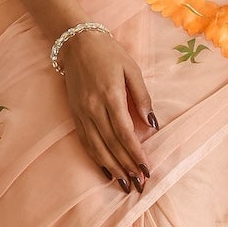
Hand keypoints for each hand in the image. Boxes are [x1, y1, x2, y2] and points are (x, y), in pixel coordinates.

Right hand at [56, 27, 155, 193]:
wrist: (76, 42)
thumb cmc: (108, 53)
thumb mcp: (132, 69)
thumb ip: (142, 97)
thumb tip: (152, 124)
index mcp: (110, 96)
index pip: (124, 133)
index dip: (135, 153)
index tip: (146, 168)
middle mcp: (93, 108)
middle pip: (111, 144)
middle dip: (126, 166)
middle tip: (139, 184)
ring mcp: (81, 112)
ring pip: (96, 147)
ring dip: (112, 168)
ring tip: (124, 184)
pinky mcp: (75, 114)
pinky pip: (85, 142)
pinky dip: (96, 158)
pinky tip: (106, 170)